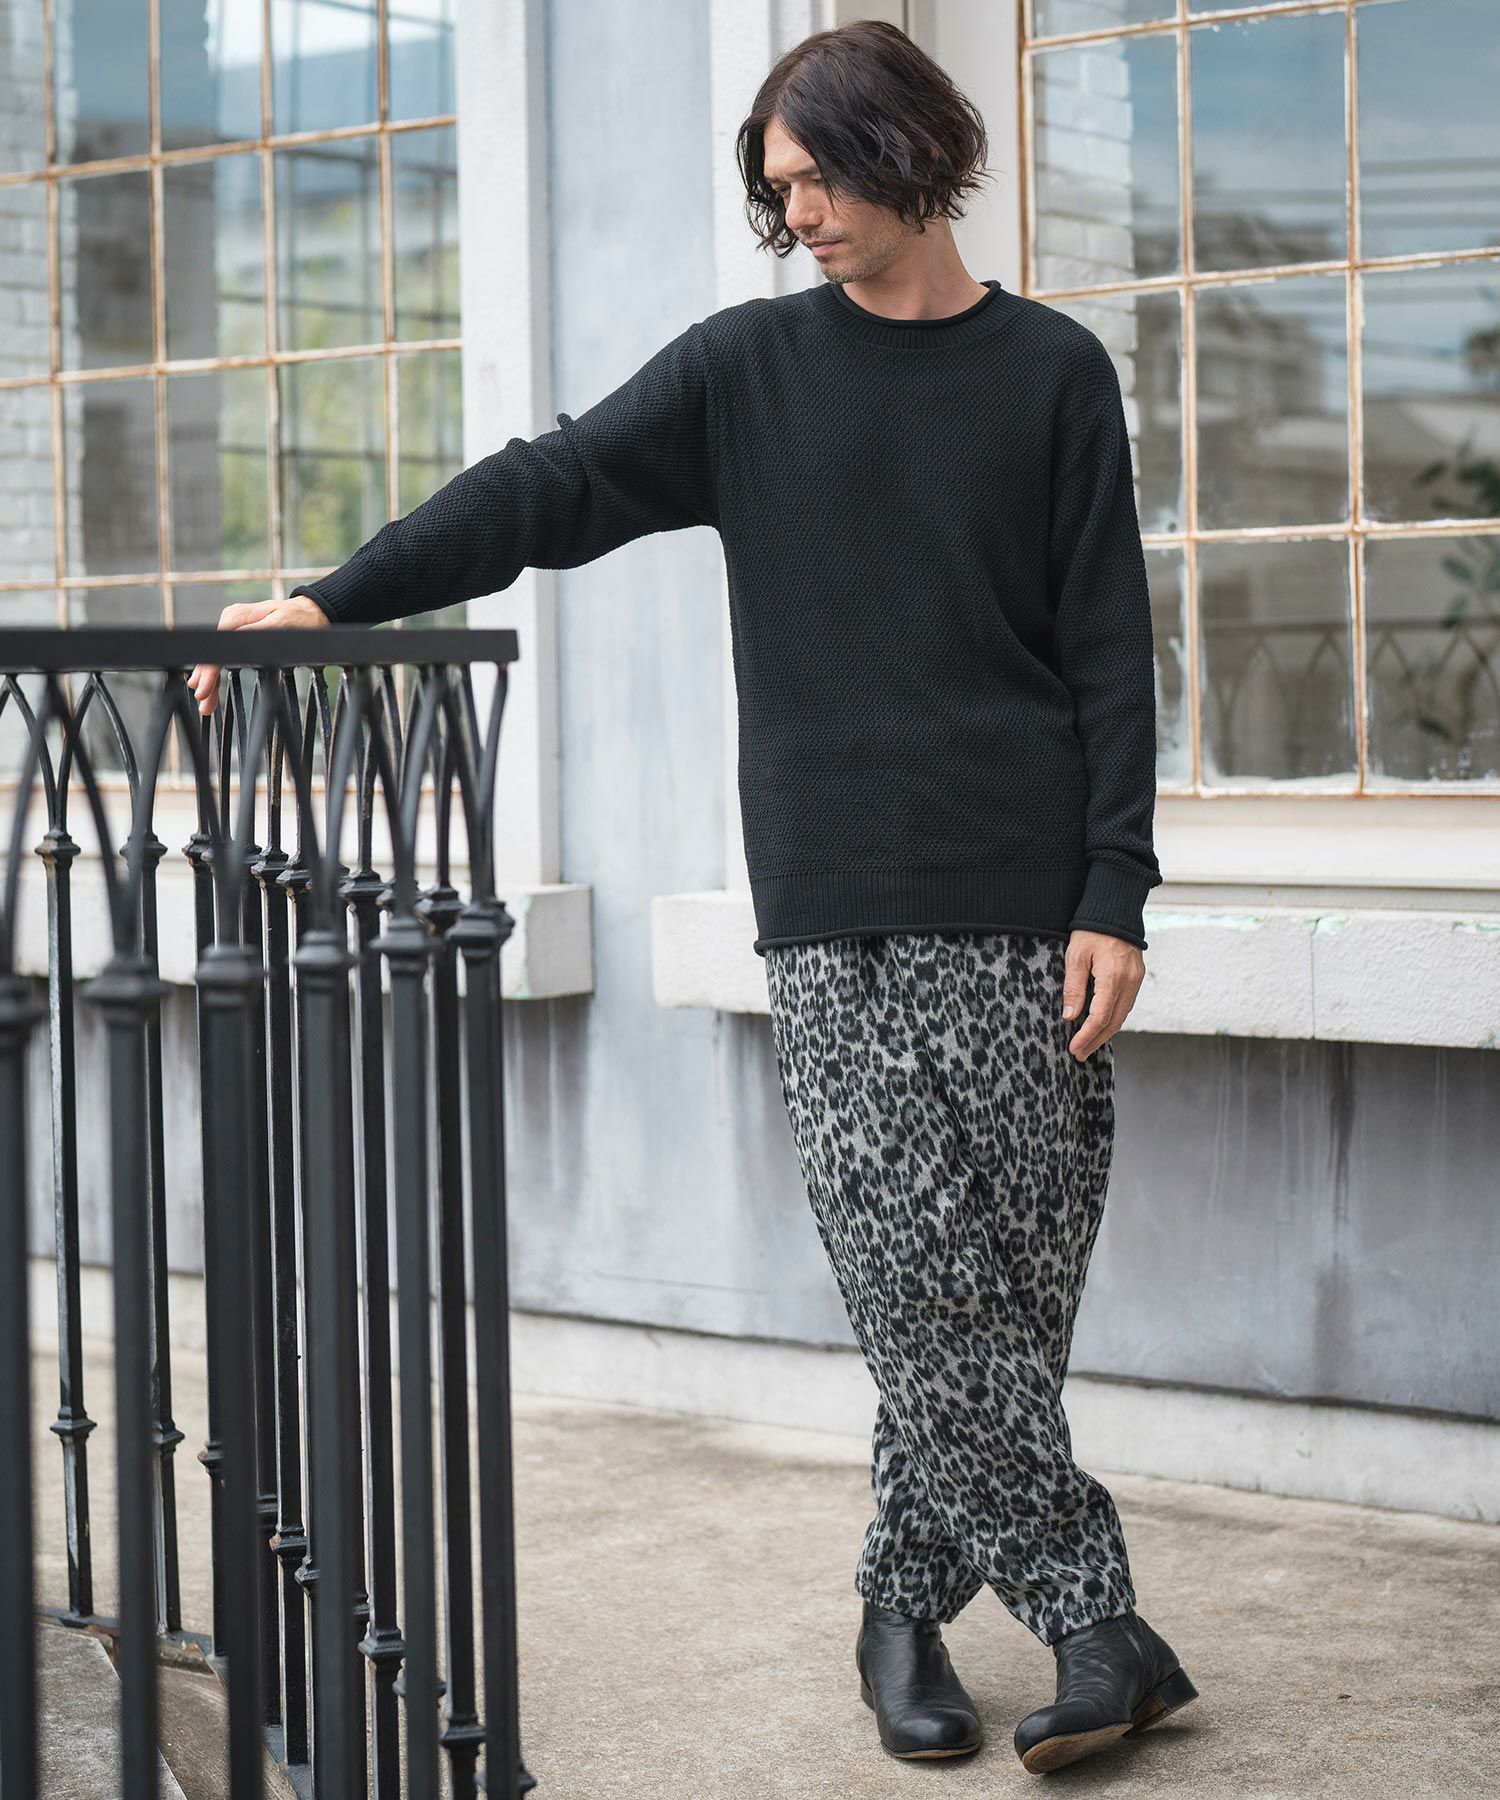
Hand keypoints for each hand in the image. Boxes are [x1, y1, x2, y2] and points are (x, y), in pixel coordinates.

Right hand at [187, 596, 330, 715]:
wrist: (311, 612)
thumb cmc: (299, 620)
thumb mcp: (279, 627)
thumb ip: (255, 636)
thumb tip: (232, 645)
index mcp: (237, 617)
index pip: (217, 649)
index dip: (208, 672)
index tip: (203, 690)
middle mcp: (231, 621)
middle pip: (213, 655)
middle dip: (206, 682)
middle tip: (205, 707)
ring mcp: (233, 628)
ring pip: (217, 658)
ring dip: (210, 681)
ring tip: (207, 705)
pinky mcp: (239, 636)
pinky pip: (225, 656)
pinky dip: (218, 674)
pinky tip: (212, 688)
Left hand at [1061, 929, 1143, 1060]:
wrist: (1115, 911)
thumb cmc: (1091, 931)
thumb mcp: (1076, 957)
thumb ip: (1074, 988)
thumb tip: (1070, 1016)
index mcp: (1113, 977)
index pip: (1100, 1016)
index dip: (1087, 1036)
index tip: (1074, 1048)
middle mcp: (1129, 982)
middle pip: (1114, 1021)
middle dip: (1096, 1040)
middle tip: (1079, 1054)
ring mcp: (1136, 980)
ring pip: (1122, 1015)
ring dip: (1105, 1032)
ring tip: (1088, 1045)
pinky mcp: (1136, 977)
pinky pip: (1126, 1004)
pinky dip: (1113, 1018)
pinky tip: (1101, 1025)